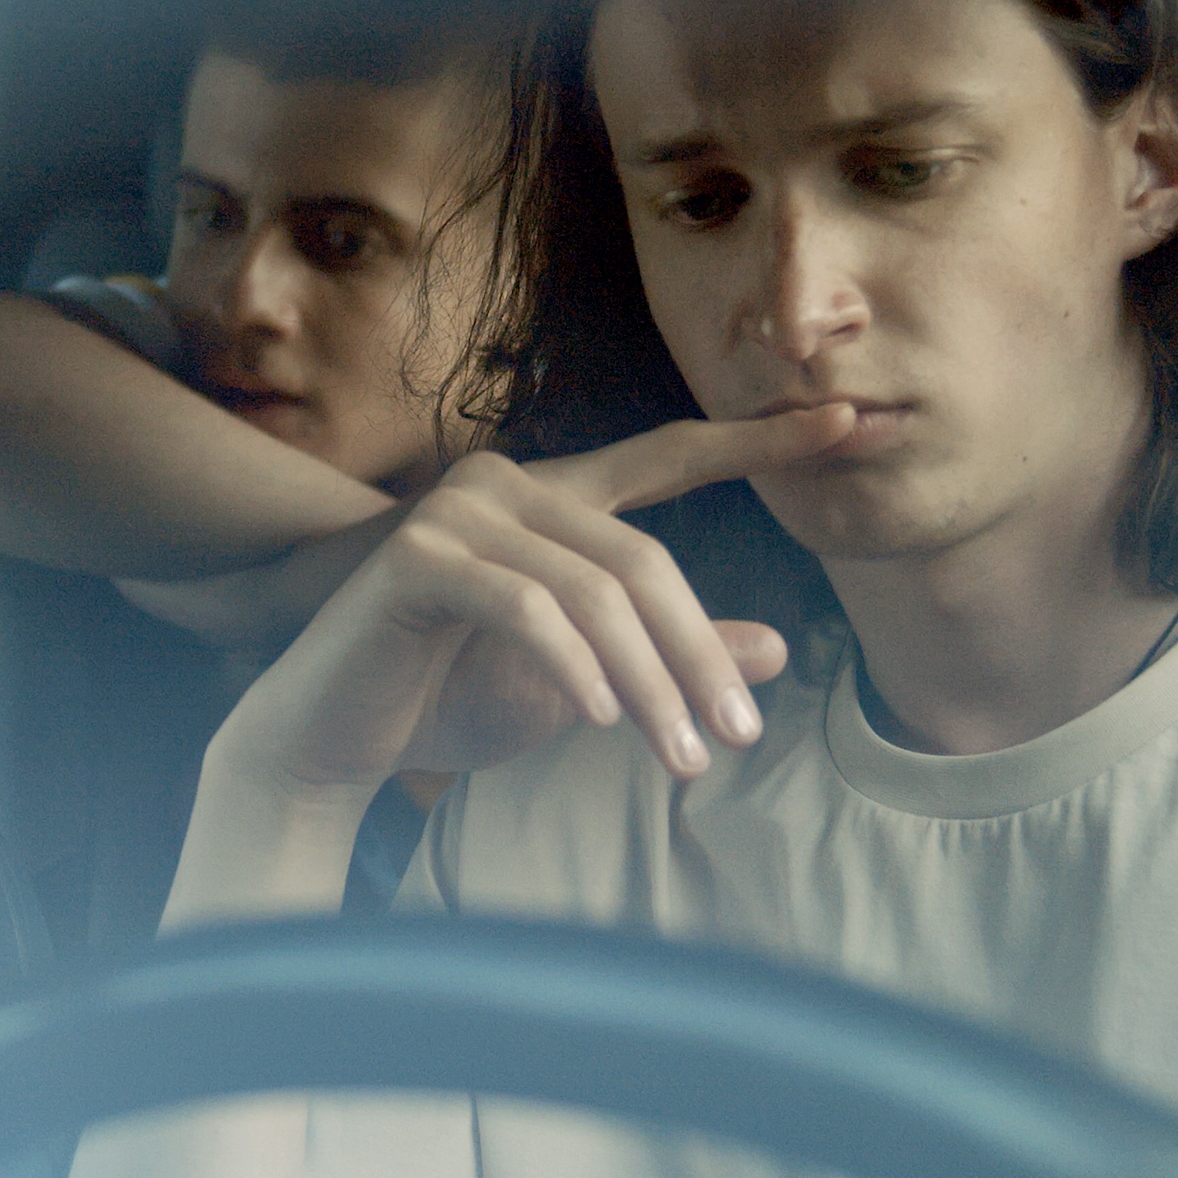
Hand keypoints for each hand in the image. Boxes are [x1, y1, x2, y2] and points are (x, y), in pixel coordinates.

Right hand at [211, 406, 853, 795]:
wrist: (332, 737)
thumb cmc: (448, 701)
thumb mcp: (583, 684)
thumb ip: (664, 655)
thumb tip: (775, 646)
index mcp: (549, 501)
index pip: (665, 460)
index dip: (755, 440)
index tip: (845, 421)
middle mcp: (506, 484)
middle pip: (643, 557)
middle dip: (700, 654)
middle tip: (740, 734)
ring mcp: (458, 513)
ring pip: (595, 590)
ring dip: (651, 682)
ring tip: (681, 756)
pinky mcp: (419, 559)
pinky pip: (529, 608)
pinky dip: (575, 667)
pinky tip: (602, 719)